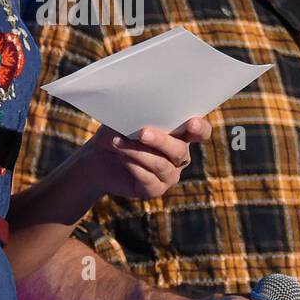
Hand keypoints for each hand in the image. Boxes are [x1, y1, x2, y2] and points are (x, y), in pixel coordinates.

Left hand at [80, 116, 211, 201]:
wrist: (98, 157)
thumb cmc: (117, 131)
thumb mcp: (128, 119)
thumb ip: (142, 115)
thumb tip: (144, 109)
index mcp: (180, 134)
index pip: (200, 132)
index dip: (200, 129)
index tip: (192, 123)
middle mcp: (179, 156)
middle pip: (179, 150)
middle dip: (161, 141)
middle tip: (142, 133)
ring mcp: (169, 175)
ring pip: (162, 165)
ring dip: (140, 153)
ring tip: (118, 142)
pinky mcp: (155, 189)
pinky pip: (150, 180)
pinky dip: (134, 167)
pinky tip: (122, 157)